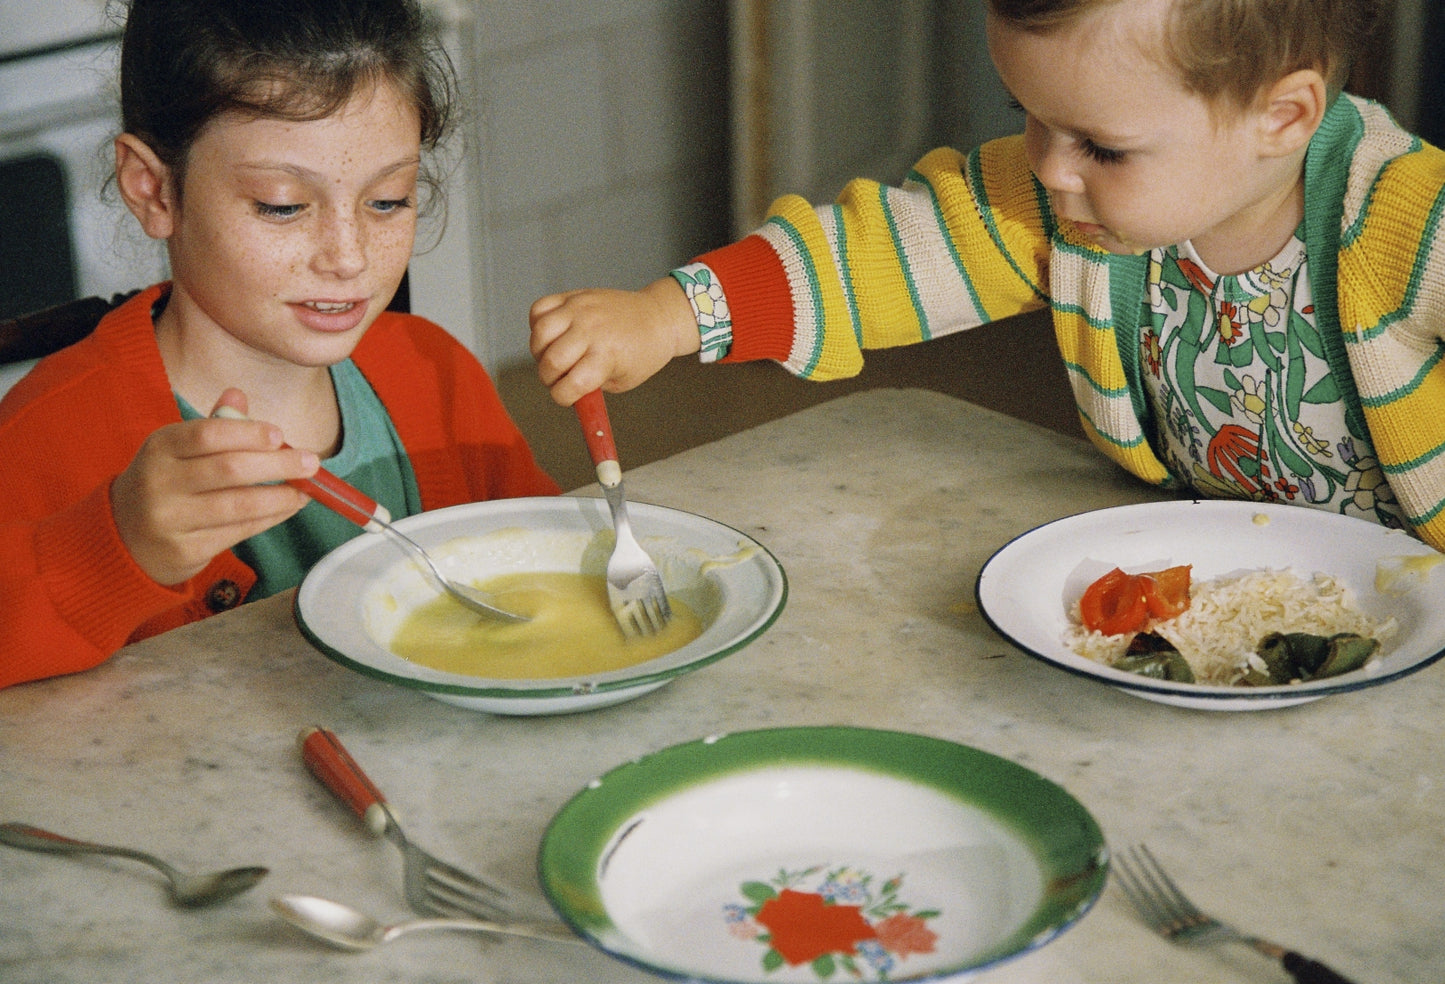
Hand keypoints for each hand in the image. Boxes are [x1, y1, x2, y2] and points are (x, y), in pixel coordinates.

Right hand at [109, 389, 320, 585]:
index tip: (280, 435)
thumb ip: (212, 424)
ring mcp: (170, 519)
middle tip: (311, 463)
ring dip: (280, 497)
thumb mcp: (177, 448)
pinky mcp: (184, 550)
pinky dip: (270, 519)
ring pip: (238, 505)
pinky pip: (238, 532)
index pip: (208, 433)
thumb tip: (239, 396)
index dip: (249, 433)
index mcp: (160, 447)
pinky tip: (287, 509)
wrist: (126, 538)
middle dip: (277, 464)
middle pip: (229, 469)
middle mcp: (160, 482)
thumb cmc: (165, 483)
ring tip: (306, 490)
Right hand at [529, 277, 697, 405]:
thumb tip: (563, 389)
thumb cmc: (642, 352)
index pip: (568, 386)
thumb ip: (590, 387)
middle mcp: (591, 330)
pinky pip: (539, 308)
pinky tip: (552, 334)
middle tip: (560, 377)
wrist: (658, 318)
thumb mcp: (621, 381)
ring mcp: (580, 309)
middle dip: (549, 378)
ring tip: (552, 355)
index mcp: (606, 356)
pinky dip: (537, 324)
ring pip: (539, 333)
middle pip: (550, 362)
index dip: (563, 397)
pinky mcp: (574, 296)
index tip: (568, 396)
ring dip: (539, 352)